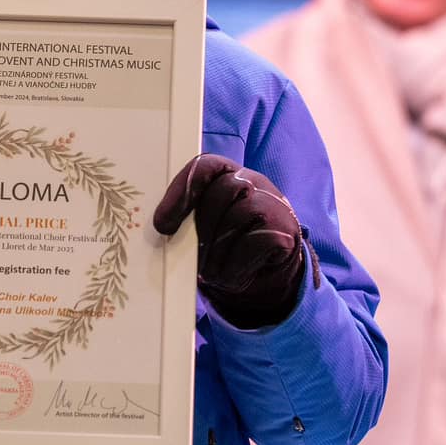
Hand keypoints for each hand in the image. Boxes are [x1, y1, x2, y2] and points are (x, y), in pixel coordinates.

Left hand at [151, 155, 306, 327]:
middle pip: (223, 191)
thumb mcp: (203, 225)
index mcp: (225, 174)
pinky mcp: (285, 231)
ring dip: (217, 252)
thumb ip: (186, 219)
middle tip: (189, 255)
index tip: (161, 224)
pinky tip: (228, 277)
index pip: (204, 166)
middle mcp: (251, 181)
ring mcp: (272, 204)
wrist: (267, 264)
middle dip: (202, 228)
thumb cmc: (224, 240)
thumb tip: (160, 234)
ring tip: (208, 272)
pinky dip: (235, 265)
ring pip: (239, 216)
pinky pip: (255, 241)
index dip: (182, 191)